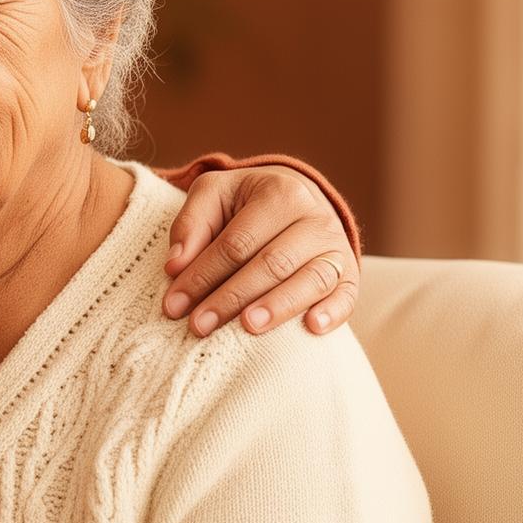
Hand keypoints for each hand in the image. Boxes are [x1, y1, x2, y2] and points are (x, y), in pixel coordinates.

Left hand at [161, 165, 357, 336]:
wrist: (296, 199)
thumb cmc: (245, 203)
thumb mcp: (213, 195)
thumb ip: (191, 224)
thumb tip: (175, 265)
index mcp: (279, 193)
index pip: (235, 243)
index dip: (202, 275)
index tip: (173, 305)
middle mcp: (314, 218)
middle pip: (270, 264)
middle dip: (230, 298)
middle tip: (199, 326)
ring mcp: (336, 246)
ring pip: (310, 280)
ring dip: (278, 307)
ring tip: (248, 328)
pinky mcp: (349, 272)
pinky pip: (347, 294)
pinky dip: (333, 312)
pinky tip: (312, 328)